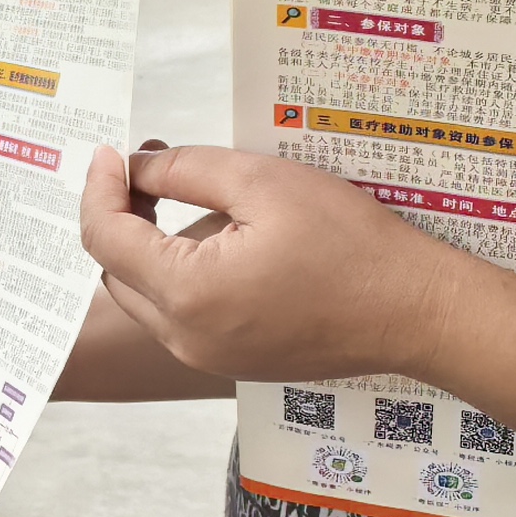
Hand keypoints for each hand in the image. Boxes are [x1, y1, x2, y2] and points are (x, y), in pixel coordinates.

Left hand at [78, 140, 474, 384]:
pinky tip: (219, 238)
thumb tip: (135, 167)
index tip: (110, 154)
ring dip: (148, 248)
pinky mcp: (232, 362)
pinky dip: (179, 275)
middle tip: (148, 171)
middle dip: (120, 218)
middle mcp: (186, 337)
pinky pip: (181, 316)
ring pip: (145, 296)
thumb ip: (184, 169)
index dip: (100, 188)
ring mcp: (208, 357)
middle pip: (115, 271)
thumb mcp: (262, 182)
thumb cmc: (350, 244)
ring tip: (188, 198)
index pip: (105, 238)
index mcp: (187, 294)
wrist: (415, 311)